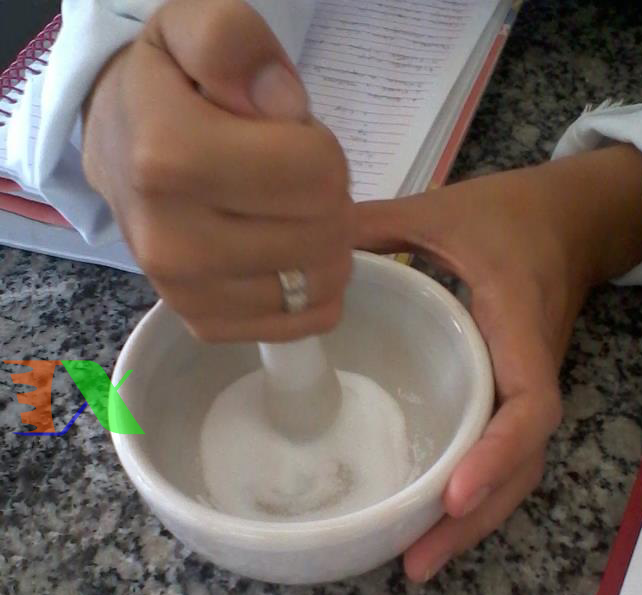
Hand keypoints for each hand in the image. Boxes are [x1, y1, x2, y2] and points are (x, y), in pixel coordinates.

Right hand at [82, 0, 353, 341]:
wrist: (120, 151)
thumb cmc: (169, 92)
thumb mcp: (194, 30)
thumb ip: (235, 44)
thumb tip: (283, 105)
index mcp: (170, 159)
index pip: (318, 174)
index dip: (320, 148)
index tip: (287, 137)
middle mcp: (174, 241)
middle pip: (324, 233)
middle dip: (327, 198)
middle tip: (290, 179)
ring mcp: (188, 293)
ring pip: (321, 284)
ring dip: (325, 245)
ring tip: (285, 214)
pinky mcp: (206, 324)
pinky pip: (305, 323)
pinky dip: (313, 290)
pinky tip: (286, 257)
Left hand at [356, 147, 641, 581]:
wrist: (573, 221)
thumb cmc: (512, 214)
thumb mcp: (442, 211)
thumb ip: (375, 225)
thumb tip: (299, 253)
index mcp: (518, 327)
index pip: (529, 407)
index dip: (496, 456)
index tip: (451, 497)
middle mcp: (530, 372)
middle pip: (521, 465)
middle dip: (474, 520)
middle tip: (415, 563)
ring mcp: (525, 388)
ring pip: (514, 471)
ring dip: (473, 521)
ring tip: (417, 561)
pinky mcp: (513, 393)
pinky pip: (501, 454)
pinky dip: (473, 491)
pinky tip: (431, 516)